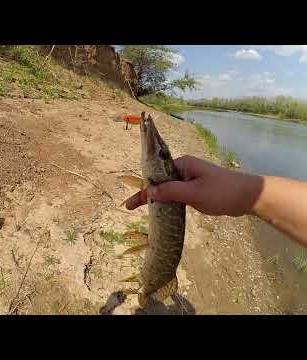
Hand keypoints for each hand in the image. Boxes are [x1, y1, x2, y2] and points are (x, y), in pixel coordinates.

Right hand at [125, 155, 263, 216]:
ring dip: (155, 199)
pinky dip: (166, 201)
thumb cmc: (222, 191)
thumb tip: (148, 192)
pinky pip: (175, 194)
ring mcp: (189, 179)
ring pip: (166, 189)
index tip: (130, 204)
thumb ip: (171, 191)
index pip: (156, 176)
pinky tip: (159, 209)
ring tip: (139, 209)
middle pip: (158, 182)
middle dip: (145, 193)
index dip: (143, 189)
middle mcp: (183, 169)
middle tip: (130, 207)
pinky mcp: (194, 189)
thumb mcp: (194, 193)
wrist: (248, 196)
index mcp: (182, 165)